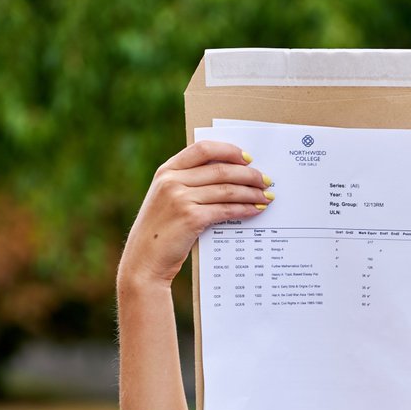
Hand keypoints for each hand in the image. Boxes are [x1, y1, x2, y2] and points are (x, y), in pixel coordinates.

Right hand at [119, 140, 273, 286]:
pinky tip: (256, 210)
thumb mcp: (166, 199)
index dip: (229, 151)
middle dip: (249, 175)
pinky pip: (226, 210)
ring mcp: (180, 199)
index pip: (203, 149)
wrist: (144, 260)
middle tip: (266, 180)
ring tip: (266, 196)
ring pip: (227, 189)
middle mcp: (172, 181)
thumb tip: (228, 176)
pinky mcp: (191, 218)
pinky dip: (244, 209)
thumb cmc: (160, 230)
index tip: (248, 158)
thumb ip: (187, 183)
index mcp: (166, 171)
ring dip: (251, 192)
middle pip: (221, 169)